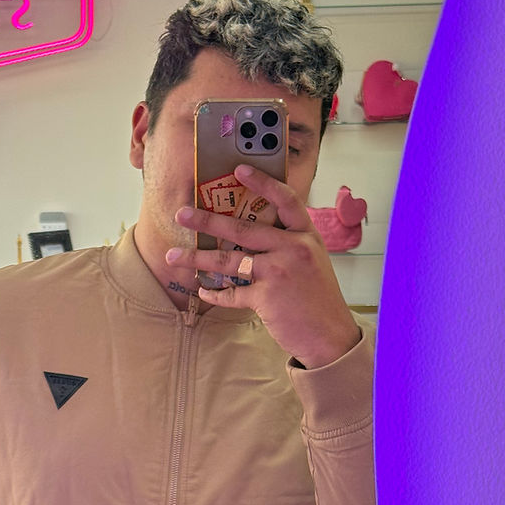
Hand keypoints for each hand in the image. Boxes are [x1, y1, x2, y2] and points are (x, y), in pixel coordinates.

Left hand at [167, 163, 361, 368]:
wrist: (330, 335)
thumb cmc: (319, 298)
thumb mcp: (312, 260)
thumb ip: (288, 244)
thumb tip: (249, 234)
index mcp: (306, 235)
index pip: (285, 200)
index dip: (262, 182)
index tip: (239, 169)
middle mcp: (293, 249)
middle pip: (243, 229)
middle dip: (206, 221)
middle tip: (181, 214)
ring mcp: (279, 273)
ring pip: (228, 261)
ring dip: (197, 259)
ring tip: (173, 256)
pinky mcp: (267, 299)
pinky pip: (231, 293)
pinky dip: (214, 293)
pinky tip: (203, 290)